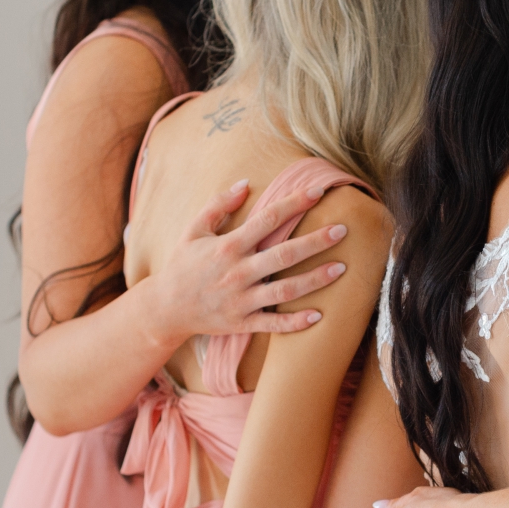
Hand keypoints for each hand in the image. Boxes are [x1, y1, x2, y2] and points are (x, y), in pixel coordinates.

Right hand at [145, 179, 350, 344]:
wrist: (165, 308)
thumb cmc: (183, 265)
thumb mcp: (193, 230)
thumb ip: (218, 206)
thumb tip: (244, 183)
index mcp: (228, 246)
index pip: (267, 220)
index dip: (294, 204)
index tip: (318, 191)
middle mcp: (238, 272)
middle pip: (284, 255)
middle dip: (315, 242)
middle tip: (343, 230)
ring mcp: (242, 300)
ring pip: (285, 291)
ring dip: (315, 280)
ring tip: (342, 268)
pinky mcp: (243, 323)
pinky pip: (273, 324)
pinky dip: (295, 322)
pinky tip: (319, 315)